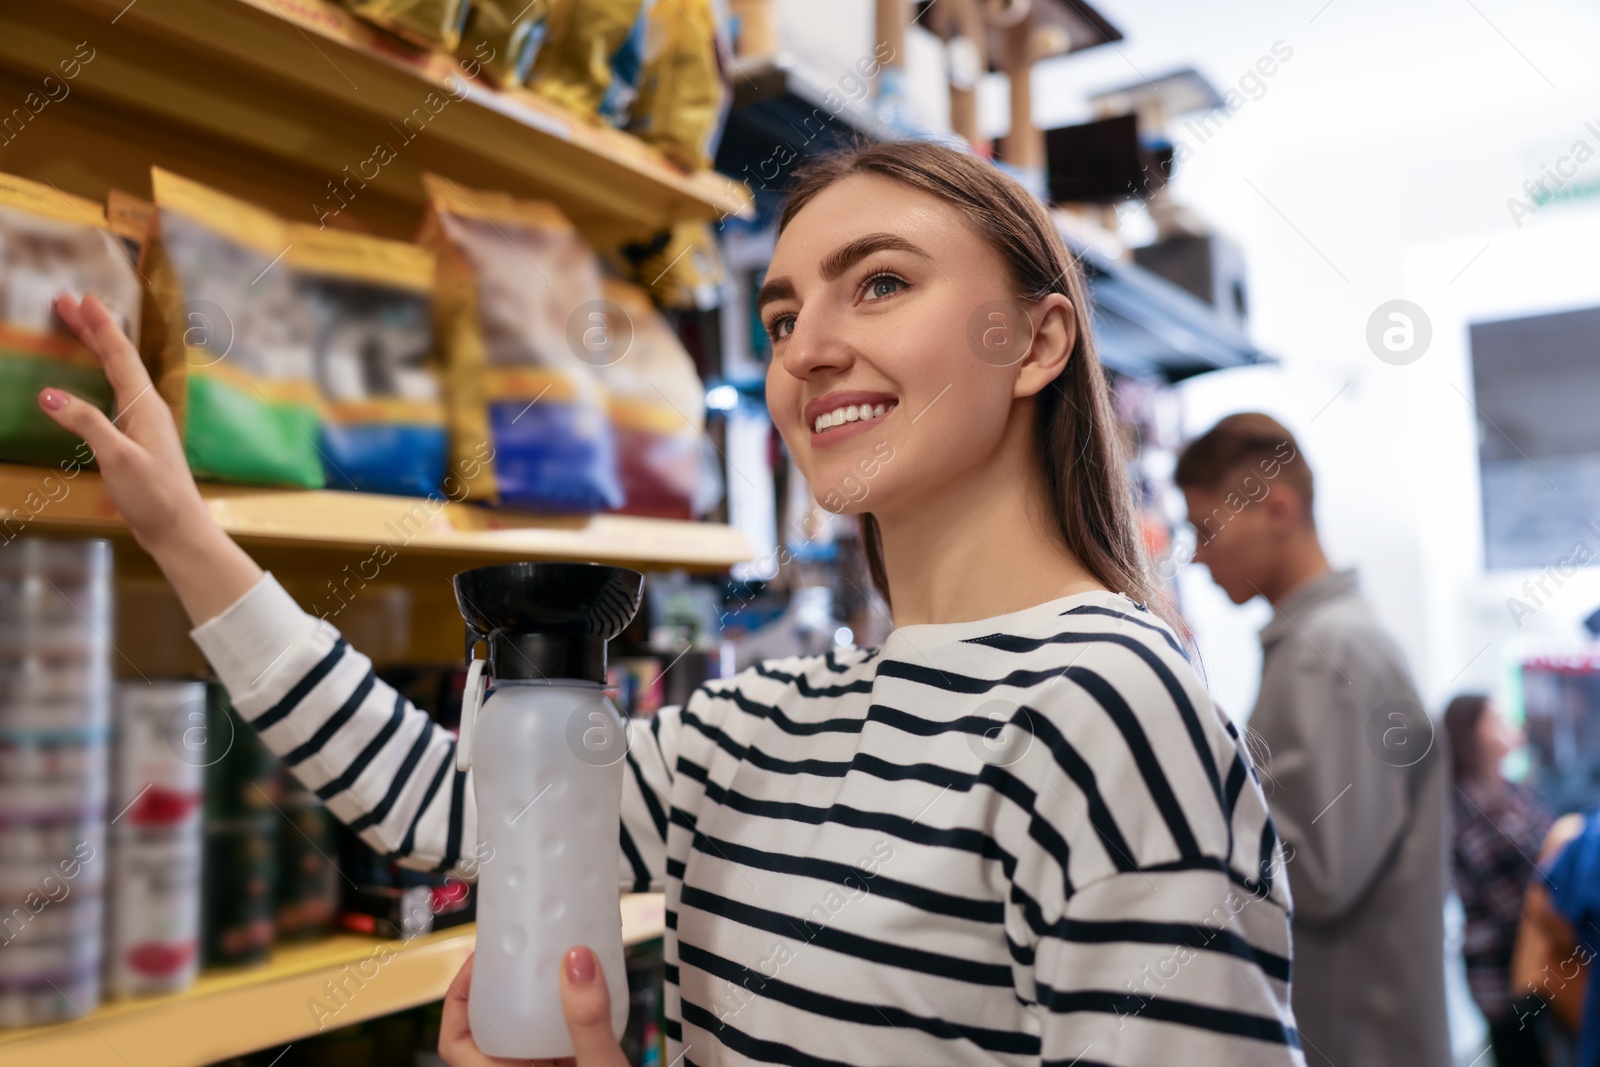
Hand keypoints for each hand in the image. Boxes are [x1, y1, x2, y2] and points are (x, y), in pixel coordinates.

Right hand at [39, 292, 262, 623]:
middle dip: (93, 329)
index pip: (120, 356)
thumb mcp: (117, 458)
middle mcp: (147, 408)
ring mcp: (143, 423)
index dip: (101, 325)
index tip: (83, 297)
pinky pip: (114, 395)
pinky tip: (90, 380)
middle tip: (68, 301)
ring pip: (117, 374)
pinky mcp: (137, 439)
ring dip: (96, 348)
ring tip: (77, 326)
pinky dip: (99, 377)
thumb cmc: (154, 496)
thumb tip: (49, 394)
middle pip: (118, 359)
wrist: (179, 529)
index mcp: (145, 406)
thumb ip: (86, 424)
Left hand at [440, 949, 626, 1066]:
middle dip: (501, 988)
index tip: (480, 960)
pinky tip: (585, 993)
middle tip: (522, 951)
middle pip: (489, 1032)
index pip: (455, 1043)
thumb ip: (589, 1020)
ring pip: (522, 1038)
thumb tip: (575, 960)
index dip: (458, 999)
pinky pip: (554, 1044)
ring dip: (533, 1000)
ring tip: (553, 963)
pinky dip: (563, 1016)